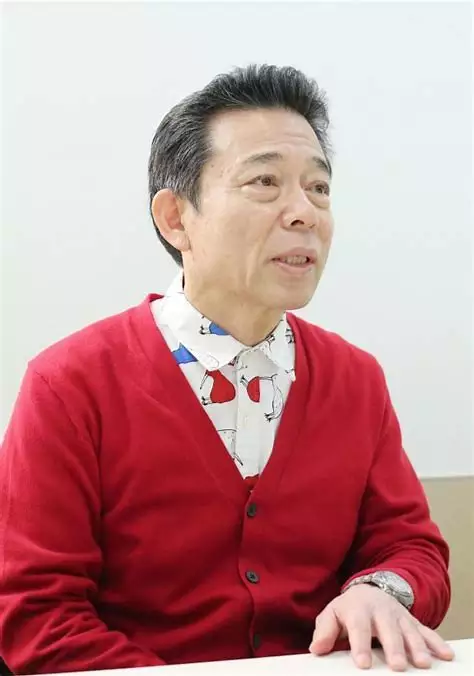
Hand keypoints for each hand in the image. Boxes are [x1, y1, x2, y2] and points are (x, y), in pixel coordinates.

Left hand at [309, 584, 454, 670]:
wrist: (370, 590)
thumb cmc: (349, 609)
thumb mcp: (332, 614)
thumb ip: (324, 630)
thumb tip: (316, 648)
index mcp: (358, 610)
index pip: (358, 628)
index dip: (360, 645)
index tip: (362, 664)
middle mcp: (381, 612)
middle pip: (388, 630)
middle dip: (393, 648)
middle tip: (398, 666)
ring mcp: (399, 616)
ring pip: (409, 631)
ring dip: (417, 647)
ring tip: (422, 664)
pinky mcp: (412, 621)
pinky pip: (426, 631)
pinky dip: (436, 643)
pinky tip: (445, 655)